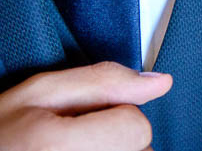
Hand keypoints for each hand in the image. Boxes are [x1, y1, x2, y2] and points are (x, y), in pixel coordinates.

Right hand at [0, 62, 171, 150]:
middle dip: (118, 135)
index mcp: (58, 148)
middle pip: (140, 149)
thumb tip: (160, 84)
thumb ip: (104, 82)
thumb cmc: (2, 133)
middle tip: (76, 137)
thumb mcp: (41, 93)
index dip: (118, 112)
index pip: (137, 126)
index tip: (89, 116)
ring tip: (75, 149)